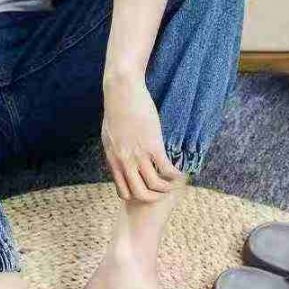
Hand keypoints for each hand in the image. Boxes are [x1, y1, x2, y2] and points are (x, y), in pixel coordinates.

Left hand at [102, 72, 182, 201]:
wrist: (121, 91)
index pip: (124, 192)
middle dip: (153, 197)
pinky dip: (175, 174)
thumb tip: (119, 160)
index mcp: (114, 161)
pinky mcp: (153, 145)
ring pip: (155, 184)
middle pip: (140, 193)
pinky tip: (179, 171)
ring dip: (167, 187)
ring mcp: (139, 154)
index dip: (136, 196)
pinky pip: (166, 168)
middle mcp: (125, 162)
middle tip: (162, 192)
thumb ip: (114, 152)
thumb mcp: (109, 137)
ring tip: (173, 182)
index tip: (146, 190)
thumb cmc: (115, 110)